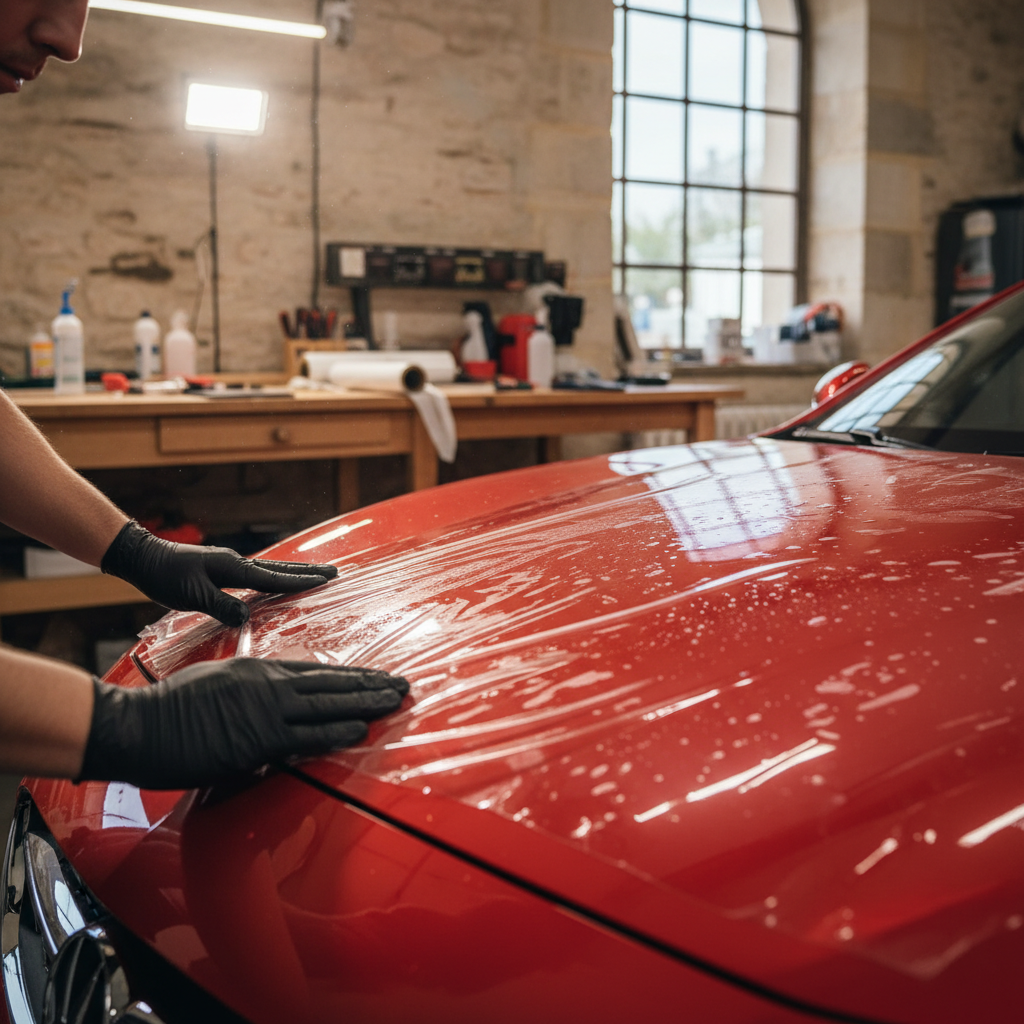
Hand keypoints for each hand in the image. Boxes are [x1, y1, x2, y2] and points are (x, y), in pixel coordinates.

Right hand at [78, 659, 409, 789]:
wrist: (138, 725)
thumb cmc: (169, 710)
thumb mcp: (215, 684)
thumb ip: (248, 690)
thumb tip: (271, 702)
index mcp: (257, 671)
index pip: (316, 672)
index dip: (350, 676)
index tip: (376, 677)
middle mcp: (266, 684)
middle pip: (330, 683)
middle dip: (370, 685)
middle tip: (403, 685)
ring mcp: (263, 710)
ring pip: (327, 704)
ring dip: (365, 703)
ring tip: (395, 701)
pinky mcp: (257, 738)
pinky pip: (306, 735)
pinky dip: (335, 731)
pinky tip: (360, 728)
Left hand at [102, 520, 336, 626]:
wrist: (143, 558)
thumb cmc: (164, 577)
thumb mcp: (191, 596)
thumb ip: (221, 606)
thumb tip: (247, 617)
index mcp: (233, 567)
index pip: (274, 577)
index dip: (301, 580)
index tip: (327, 580)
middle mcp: (236, 562)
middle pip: (279, 568)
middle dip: (308, 571)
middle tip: (335, 572)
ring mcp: (230, 564)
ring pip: (270, 569)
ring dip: (294, 572)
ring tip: (315, 575)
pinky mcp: (222, 569)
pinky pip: (257, 574)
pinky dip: (275, 576)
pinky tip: (277, 582)